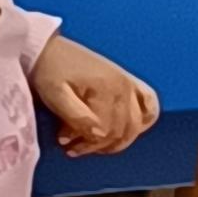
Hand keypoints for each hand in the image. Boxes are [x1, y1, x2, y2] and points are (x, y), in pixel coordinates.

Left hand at [30, 31, 158, 154]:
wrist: (48, 49)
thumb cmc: (49, 72)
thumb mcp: (55, 96)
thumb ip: (77, 118)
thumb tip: (98, 135)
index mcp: (106, 89)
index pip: (105, 132)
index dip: (86, 144)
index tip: (65, 144)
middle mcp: (124, 86)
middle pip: (120, 131)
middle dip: (96, 145)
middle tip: (74, 147)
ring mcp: (130, 84)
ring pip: (135, 125)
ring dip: (116, 141)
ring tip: (93, 144)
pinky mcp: (130, 82)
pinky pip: (150, 105)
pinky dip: (143, 122)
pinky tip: (126, 131)